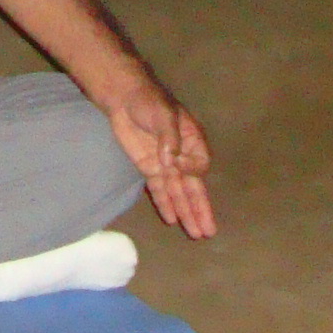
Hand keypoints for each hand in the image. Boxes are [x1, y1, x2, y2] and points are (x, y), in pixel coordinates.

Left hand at [103, 75, 215, 237]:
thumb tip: (172, 162)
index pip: (200, 165)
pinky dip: (166, 204)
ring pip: (179, 193)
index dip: (193, 171)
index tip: (178, 166)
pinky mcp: (150, 168)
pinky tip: (173, 220)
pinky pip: (160, 190)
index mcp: (193, 140)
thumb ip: (170, 138)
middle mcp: (182, 156)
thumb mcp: (164, 115)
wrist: (124, 98)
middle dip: (200, 209)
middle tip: (208, 231)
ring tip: (196, 233)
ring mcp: (166, 164)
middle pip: (194, 187)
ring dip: (187, 212)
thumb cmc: (149, 101)